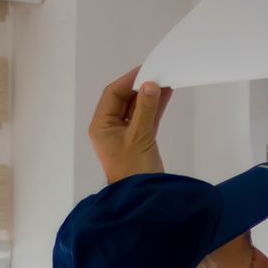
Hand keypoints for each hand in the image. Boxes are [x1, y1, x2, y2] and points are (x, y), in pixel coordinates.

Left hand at [88, 66, 172, 183]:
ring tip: (165, 81)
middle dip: (141, 87)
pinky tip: (166, 95)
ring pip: (136, 108)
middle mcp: (110, 128)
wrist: (142, 198)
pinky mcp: (138, 140)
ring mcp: (124, 134)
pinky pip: (145, 118)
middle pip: (124, 99)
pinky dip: (155, 107)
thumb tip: (150, 84)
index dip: (128, 80)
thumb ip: (146, 109)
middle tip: (158, 73)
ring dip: (150, 96)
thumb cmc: (134, 170)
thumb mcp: (140, 136)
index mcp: (101, 126)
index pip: (113, 94)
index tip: (145, 69)